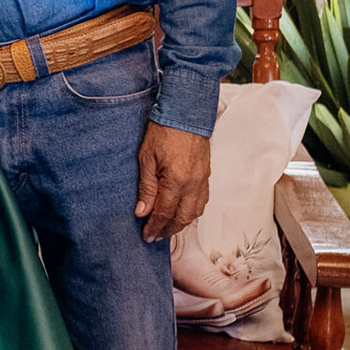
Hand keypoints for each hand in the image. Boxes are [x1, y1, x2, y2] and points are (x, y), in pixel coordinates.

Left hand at [134, 121, 211, 242]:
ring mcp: (202, 181)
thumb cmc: (163, 131)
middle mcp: (193, 185)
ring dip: (181, 224)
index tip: (146, 236)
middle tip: (154, 236)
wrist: (186, 113)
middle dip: (168, 230)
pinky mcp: (206, 175)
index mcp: (176, 181)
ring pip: (195, 212)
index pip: (165, 213)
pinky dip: (192, 212)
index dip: (154, 227)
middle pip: (182, 218)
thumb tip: (142, 211)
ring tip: (167, 228)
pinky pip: (202, 201)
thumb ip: (146, 188)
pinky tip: (182, 213)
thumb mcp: (146, 158)